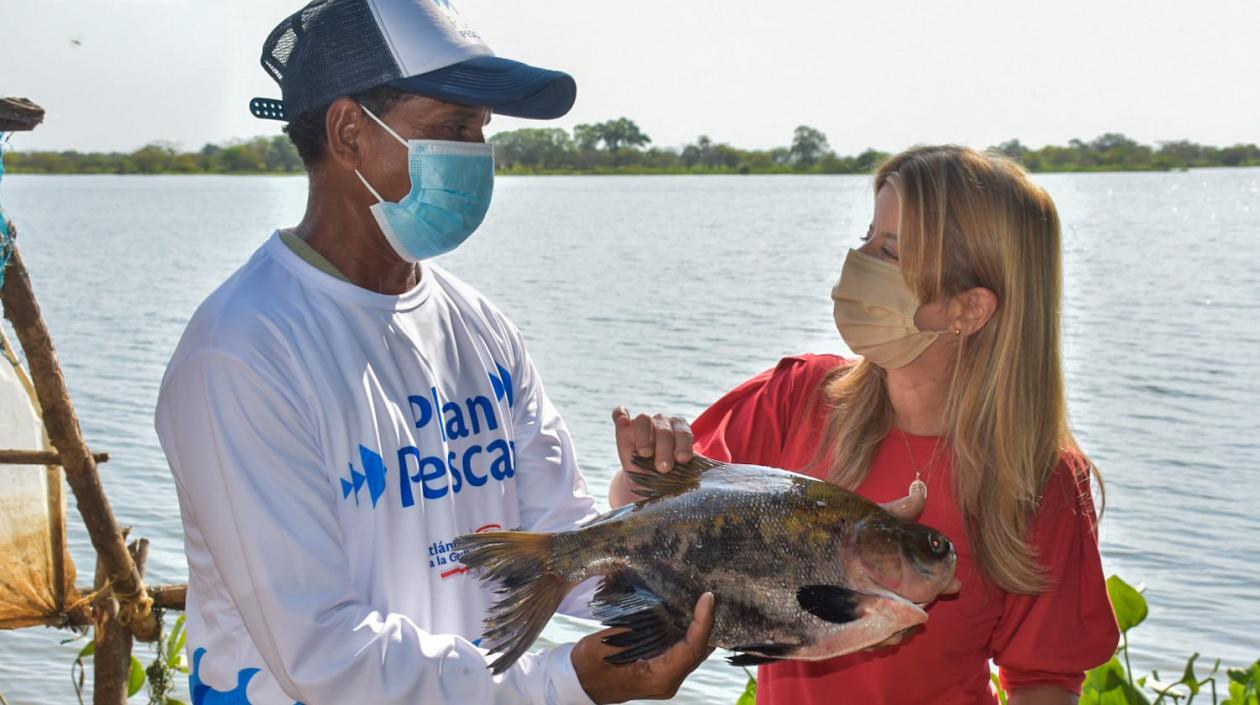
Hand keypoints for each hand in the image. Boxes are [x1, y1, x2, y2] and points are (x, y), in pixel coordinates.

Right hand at [571, 592, 715, 703]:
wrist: (578, 684)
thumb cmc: (588, 667)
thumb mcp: (605, 645)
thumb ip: (633, 629)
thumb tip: (657, 608)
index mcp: (658, 678)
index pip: (692, 649)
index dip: (703, 623)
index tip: (707, 597)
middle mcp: (668, 681)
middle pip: (699, 650)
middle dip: (707, 622)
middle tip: (709, 594)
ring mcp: (666, 677)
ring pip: (694, 651)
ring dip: (700, 627)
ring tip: (703, 600)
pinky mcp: (662, 670)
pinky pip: (683, 650)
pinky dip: (689, 632)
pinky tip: (687, 612)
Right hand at [608, 407, 694, 507]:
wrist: (648, 481)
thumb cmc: (669, 476)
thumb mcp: (680, 474)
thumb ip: (689, 470)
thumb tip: (707, 475)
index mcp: (681, 431)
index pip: (684, 433)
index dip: (683, 445)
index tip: (682, 459)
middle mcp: (663, 423)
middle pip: (664, 430)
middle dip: (664, 449)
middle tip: (664, 468)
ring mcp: (644, 423)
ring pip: (644, 420)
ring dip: (645, 437)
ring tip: (645, 454)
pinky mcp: (625, 426)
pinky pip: (620, 414)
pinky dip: (620, 415)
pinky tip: (622, 419)